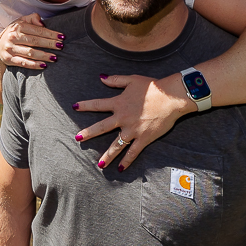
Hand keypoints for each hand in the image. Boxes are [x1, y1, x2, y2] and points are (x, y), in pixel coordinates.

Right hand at [0, 13, 63, 69]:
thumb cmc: (15, 33)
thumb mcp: (21, 21)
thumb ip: (33, 18)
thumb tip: (42, 23)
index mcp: (18, 26)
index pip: (38, 30)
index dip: (51, 34)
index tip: (61, 37)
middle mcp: (13, 37)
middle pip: (35, 41)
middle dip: (50, 44)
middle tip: (61, 46)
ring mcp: (10, 48)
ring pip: (30, 53)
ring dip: (43, 55)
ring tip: (55, 58)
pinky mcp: (9, 59)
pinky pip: (23, 63)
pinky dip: (34, 65)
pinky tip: (44, 65)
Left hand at [73, 74, 194, 170]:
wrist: (170, 98)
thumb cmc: (152, 87)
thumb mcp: (132, 80)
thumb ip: (115, 80)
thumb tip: (101, 77)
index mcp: (119, 103)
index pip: (98, 104)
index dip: (85, 105)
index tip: (75, 107)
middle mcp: (122, 118)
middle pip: (102, 127)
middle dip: (89, 133)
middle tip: (78, 138)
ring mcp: (132, 130)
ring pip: (116, 145)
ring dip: (107, 155)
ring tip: (99, 164)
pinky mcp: (143, 138)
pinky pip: (133, 152)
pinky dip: (127, 160)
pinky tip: (121, 168)